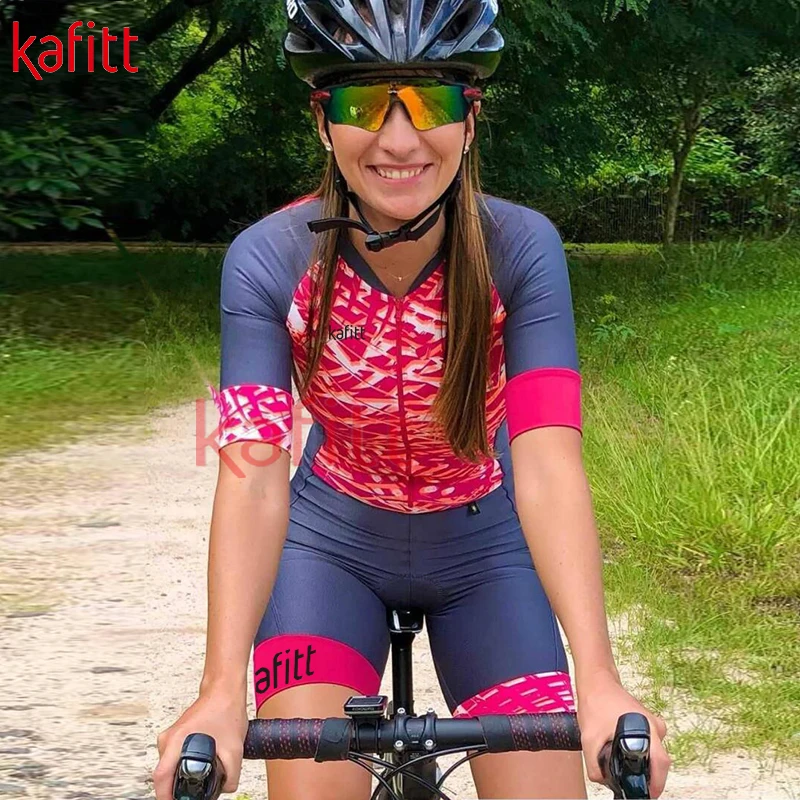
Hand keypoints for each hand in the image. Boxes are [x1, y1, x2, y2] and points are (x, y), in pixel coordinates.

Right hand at [153, 689, 247, 799]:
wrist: (225, 690)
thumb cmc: (226, 709)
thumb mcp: (234, 749)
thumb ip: (232, 775)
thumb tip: (227, 789)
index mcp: (176, 741)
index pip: (160, 778)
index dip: (166, 797)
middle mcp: (169, 739)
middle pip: (164, 774)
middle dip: (176, 789)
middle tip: (190, 795)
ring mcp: (172, 736)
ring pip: (170, 766)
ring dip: (180, 776)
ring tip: (198, 780)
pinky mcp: (178, 735)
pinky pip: (175, 757)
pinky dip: (184, 766)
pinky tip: (198, 767)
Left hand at [576, 670, 671, 797]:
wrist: (596, 681)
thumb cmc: (596, 702)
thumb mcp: (589, 738)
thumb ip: (594, 765)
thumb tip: (602, 781)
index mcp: (649, 729)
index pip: (661, 765)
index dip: (655, 785)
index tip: (646, 794)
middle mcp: (656, 727)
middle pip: (658, 762)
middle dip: (646, 776)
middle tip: (631, 784)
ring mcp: (652, 723)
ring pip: (652, 753)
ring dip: (641, 763)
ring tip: (623, 766)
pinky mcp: (646, 721)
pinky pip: (647, 744)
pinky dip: (637, 752)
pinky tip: (622, 752)